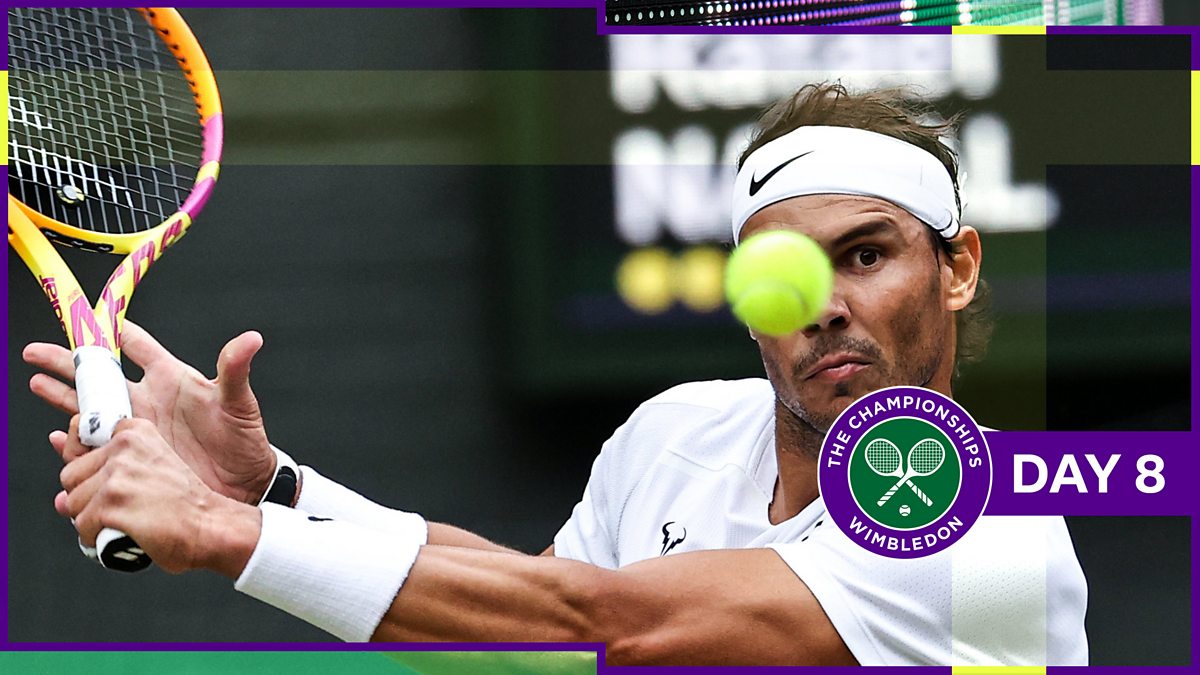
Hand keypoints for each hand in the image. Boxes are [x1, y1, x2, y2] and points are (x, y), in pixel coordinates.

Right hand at [27, 321, 276, 504]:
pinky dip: (72, 447)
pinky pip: (93, 451)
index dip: (111, 331)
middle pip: (97, 377)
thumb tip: (251, 339)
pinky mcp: (130, 458)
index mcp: (169, 378)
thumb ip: (235, 370)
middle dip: (65, 363)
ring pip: (87, 411)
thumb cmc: (243, 440)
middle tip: (35, 352)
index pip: (134, 346)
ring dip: (61, 398)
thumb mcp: (239, 404)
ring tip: (37, 384)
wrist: (243, 486)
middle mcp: (146, 401)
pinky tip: (56, 442)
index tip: (86, 318)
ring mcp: (134, 430)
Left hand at [56, 416, 260, 576]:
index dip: (85, 468)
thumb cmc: (186, 502)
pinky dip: (97, 539)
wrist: (213, 526)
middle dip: (87, 498)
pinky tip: (123, 535)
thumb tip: (55, 475)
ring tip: (126, 521)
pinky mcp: (112, 505)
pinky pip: (82, 527)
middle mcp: (123, 447)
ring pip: (73, 504)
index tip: (104, 481)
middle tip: (122, 508)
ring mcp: (117, 476)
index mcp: (134, 431)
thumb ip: (105, 465)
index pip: (78, 441)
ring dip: (93, 521)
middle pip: (70, 477)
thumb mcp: (150, 466)